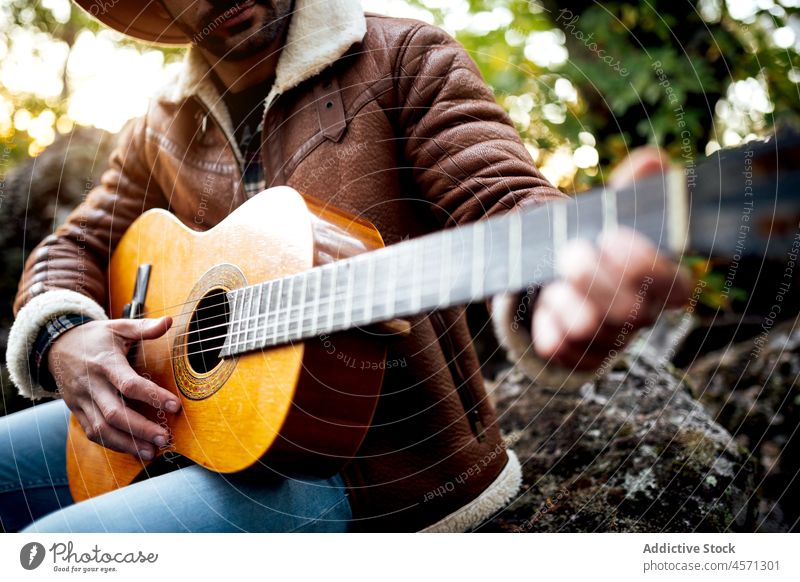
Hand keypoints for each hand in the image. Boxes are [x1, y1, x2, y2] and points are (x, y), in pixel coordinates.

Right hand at [47, 317, 180, 459]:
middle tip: (164, 438)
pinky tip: (134, 450)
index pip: (129, 384)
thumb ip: (144, 328)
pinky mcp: (77, 411)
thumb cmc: (95, 337)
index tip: (176, 406)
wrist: (55, 346)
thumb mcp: (117, 327)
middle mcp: (92, 385)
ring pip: (102, 429)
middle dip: (141, 429)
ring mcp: (82, 401)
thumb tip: (169, 321)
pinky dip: (113, 445)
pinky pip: (93, 433)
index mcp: (105, 364)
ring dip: (128, 444)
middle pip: (115, 413)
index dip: (153, 396)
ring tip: (152, 452)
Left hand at [531, 147, 691, 369]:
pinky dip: (546, 324)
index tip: (609, 235)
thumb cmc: (597, 240)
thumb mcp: (614, 212)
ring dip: (566, 300)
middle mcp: (642, 317)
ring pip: (591, 332)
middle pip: (630, 314)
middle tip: (570, 252)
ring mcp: (610, 341)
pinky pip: (560, 349)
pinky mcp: (578, 356)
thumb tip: (653, 161)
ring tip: (555, 282)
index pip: (676, 286)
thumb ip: (635, 187)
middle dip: (595, 279)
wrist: (562, 274)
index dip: (643, 263)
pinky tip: (546, 304)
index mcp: (664, 283)